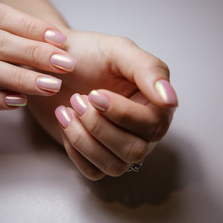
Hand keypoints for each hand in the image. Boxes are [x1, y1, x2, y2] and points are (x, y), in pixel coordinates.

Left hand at [28, 31, 177, 179]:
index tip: (95, 94)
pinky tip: (67, 123)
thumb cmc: (88, 55)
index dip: (123, 114)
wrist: (52, 65)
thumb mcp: (118, 51)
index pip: (152, 125)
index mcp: (154, 105)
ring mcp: (118, 146)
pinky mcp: (95, 157)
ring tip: (68, 110)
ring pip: (113, 165)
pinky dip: (75, 150)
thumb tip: (170, 101)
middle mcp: (141, 131)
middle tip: (78, 99)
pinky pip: (93, 171)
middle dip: (100, 126)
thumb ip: (148, 70)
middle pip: (134, 151)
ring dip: (84, 139)